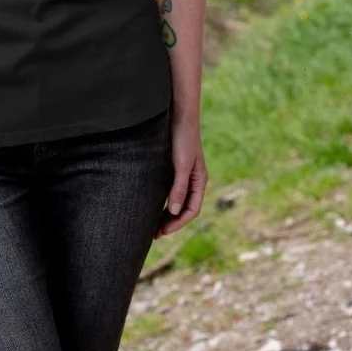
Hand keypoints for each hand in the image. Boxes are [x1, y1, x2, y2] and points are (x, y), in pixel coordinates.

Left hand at [154, 113, 205, 238]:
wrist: (179, 115)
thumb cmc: (182, 138)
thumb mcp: (181, 164)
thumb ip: (179, 187)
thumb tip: (175, 211)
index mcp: (200, 181)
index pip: (192, 210)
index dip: (178, 223)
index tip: (162, 232)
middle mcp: (193, 180)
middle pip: (184, 208)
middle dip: (171, 223)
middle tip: (154, 234)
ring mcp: (184, 174)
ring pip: (177, 201)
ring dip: (167, 214)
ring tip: (151, 225)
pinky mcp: (174, 168)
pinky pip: (171, 190)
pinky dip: (163, 201)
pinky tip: (151, 205)